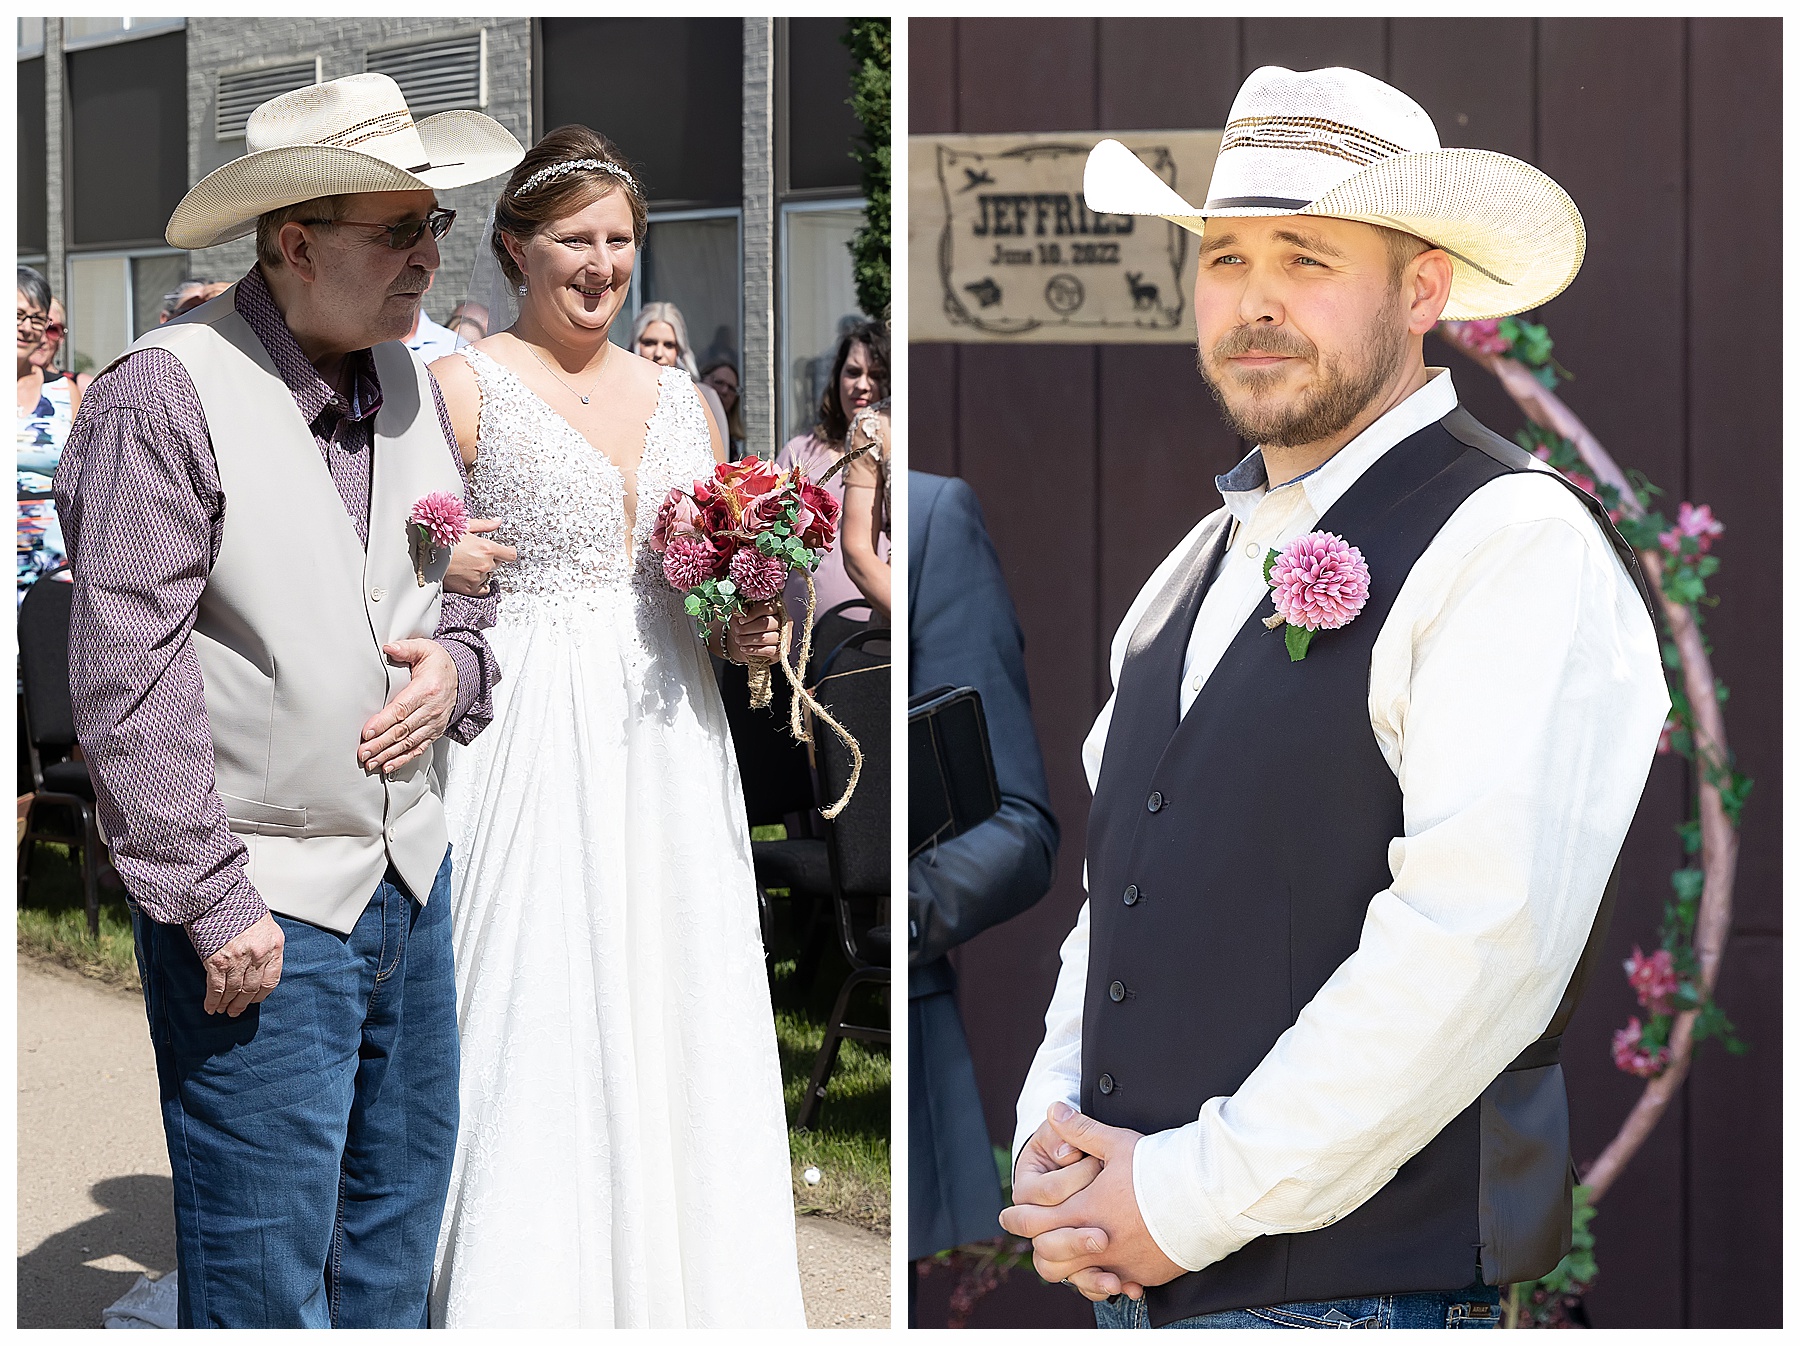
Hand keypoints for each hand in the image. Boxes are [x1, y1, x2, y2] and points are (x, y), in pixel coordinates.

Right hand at [203, 912, 283, 1016]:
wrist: (216, 894)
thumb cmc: (238, 904)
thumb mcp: (263, 922)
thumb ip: (263, 944)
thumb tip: (258, 963)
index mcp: (274, 944)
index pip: (271, 979)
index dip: (261, 994)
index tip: (254, 999)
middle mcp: (259, 954)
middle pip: (252, 988)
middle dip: (242, 1003)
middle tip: (236, 1010)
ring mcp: (239, 959)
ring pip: (234, 991)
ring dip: (227, 1004)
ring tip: (222, 1010)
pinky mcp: (217, 961)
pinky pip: (216, 988)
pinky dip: (213, 1000)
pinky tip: (210, 1007)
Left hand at [358, 639, 458, 773]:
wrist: (461, 675)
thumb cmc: (439, 663)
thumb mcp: (425, 649)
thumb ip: (406, 648)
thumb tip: (389, 648)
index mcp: (426, 690)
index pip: (401, 709)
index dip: (383, 722)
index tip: (367, 732)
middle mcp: (432, 709)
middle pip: (402, 730)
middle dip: (381, 744)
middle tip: (363, 753)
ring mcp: (434, 723)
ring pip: (408, 742)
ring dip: (388, 754)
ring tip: (371, 763)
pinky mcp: (434, 731)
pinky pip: (418, 748)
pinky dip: (403, 759)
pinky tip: (388, 765)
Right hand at [443, 519, 515, 595]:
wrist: (425, 555)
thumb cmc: (443, 539)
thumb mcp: (464, 527)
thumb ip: (484, 525)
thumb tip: (498, 522)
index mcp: (487, 548)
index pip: (510, 555)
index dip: (508, 552)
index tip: (506, 551)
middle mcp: (485, 564)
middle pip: (498, 564)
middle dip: (490, 559)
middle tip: (475, 554)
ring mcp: (478, 577)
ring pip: (489, 575)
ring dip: (483, 570)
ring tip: (467, 563)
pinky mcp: (470, 589)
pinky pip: (484, 588)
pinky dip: (480, 583)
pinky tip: (470, 575)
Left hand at [725, 600, 782, 664]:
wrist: (743, 644)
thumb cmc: (745, 626)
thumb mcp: (741, 615)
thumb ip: (742, 610)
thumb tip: (741, 610)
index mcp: (776, 608)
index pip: (767, 608)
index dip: (753, 613)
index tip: (741, 619)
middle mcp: (783, 621)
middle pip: (767, 623)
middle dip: (749, 628)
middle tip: (738, 630)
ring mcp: (784, 637)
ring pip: (766, 638)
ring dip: (749, 639)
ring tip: (739, 640)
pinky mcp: (781, 651)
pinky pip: (768, 650)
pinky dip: (754, 650)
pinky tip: (744, 648)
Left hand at [1001, 1106, 1184, 1300]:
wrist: (1204, 1200)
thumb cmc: (1160, 1169)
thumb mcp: (1116, 1144)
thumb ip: (1081, 1130)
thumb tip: (1054, 1109)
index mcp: (1084, 1211)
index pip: (1034, 1223)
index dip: (1017, 1219)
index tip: (1007, 1216)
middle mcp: (1097, 1243)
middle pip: (1048, 1258)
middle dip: (1037, 1246)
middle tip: (1032, 1237)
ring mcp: (1120, 1263)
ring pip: (1077, 1277)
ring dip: (1068, 1267)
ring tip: (1067, 1254)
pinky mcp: (1142, 1275)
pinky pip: (1114, 1284)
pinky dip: (1106, 1277)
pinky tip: (1110, 1268)